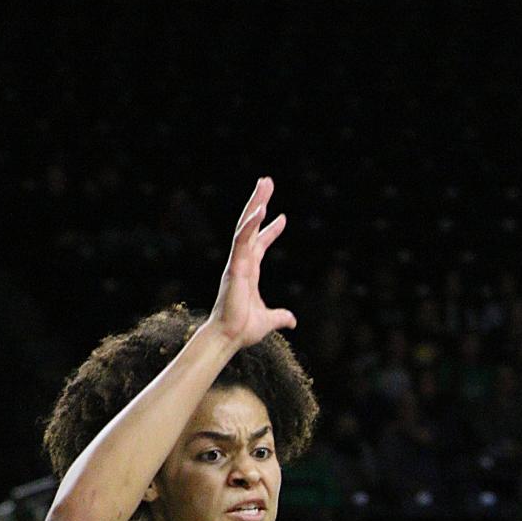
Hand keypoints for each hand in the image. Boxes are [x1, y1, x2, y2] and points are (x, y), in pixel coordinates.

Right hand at [209, 177, 297, 346]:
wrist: (229, 337)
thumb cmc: (243, 329)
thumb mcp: (269, 321)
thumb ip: (280, 317)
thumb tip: (292, 321)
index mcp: (250, 271)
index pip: (260, 244)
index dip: (270, 230)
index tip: (282, 217)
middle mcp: (242, 262)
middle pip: (251, 226)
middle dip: (259, 203)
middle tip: (267, 183)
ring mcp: (237, 262)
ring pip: (245, 226)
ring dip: (255, 203)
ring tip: (265, 184)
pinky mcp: (235, 266)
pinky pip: (241, 240)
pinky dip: (249, 224)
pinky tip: (259, 210)